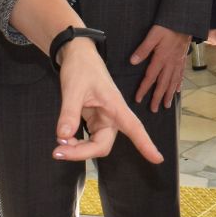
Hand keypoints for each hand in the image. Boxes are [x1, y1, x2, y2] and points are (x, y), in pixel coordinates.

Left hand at [54, 42, 163, 164]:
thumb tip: (63, 136)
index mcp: (115, 106)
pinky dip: (75, 143)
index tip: (158, 159)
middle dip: (82, 152)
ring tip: (58, 145)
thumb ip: (69, 113)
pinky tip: (63, 138)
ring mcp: (103, 120)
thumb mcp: (73, 89)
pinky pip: (87, 139)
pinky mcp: (94, 121)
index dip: (145, 144)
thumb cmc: (81, 68)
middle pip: (103, 145)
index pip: (134, 127)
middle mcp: (112, 116)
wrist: (77, 56)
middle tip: (57, 152)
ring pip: (95, 145)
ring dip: (77, 149)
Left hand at [130, 25, 191, 111]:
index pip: (150, 77)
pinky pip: (181, 75)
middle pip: (163, 84)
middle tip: (154, 110)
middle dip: (157, 98)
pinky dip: (179, 84)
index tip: (138, 99)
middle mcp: (170, 64)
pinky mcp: (183, 60)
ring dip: (169, 95)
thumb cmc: (167, 27)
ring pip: (173, 82)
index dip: (144, 89)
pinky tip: (178, 91)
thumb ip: (143, 49)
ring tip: (166, 105)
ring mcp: (178, 63)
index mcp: (161, 58)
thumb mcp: (153, 35)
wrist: (184, 22)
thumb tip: (132, 61)